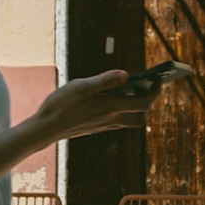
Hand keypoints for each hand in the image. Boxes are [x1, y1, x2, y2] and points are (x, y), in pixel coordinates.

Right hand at [33, 71, 157, 140]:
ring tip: (132, 91)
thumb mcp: (81, 86)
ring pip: (130, 121)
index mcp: (110, 108)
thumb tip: (126, 75)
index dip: (155, 92)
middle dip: (148, 102)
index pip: (143, 102)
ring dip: (136, 108)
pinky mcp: (96, 128)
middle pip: (141, 116)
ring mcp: (104, 126)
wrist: (45, 129)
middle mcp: (111, 120)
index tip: (159, 80)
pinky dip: (123, 112)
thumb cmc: (60, 105)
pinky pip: (118, 122)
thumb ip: (105, 80)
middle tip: (148, 86)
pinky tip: (113, 100)